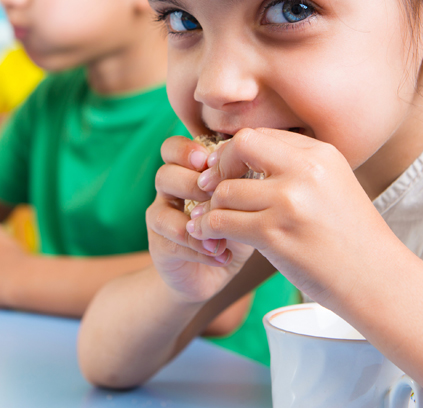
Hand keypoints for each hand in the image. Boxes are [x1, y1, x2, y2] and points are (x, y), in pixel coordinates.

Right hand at [147, 135, 254, 304]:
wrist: (212, 274)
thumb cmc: (233, 230)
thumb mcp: (243, 204)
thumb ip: (244, 184)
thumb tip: (262, 168)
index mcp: (187, 172)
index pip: (173, 148)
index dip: (187, 151)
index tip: (210, 162)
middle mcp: (169, 191)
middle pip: (165, 173)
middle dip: (192, 183)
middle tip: (217, 197)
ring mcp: (162, 217)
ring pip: (161, 209)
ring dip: (194, 216)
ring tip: (222, 232)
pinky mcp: (160, 245)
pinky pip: (172, 239)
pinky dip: (199, 247)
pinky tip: (222, 254)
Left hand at [186, 128, 396, 308]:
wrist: (377, 280)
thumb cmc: (352, 238)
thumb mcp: (333, 186)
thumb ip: (297, 169)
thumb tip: (247, 157)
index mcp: (321, 154)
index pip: (261, 135)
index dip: (236, 152)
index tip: (228, 171)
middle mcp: (305, 171)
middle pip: (240, 146)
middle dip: (220, 166)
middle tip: (212, 188)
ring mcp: (289, 201)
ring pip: (225, 190)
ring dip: (212, 207)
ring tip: (210, 220)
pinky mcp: (275, 234)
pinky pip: (222, 221)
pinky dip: (209, 229)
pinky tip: (209, 236)